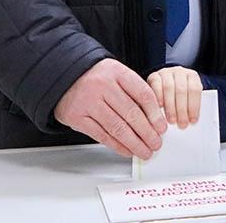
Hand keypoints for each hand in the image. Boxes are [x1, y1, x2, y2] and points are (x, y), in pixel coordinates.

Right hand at [53, 58, 167, 159]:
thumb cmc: (95, 76)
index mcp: (117, 73)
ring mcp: (89, 102)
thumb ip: (133, 91)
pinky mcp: (77, 117)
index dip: (155, 114)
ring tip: (145, 151)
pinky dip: (117, 146)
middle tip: (156, 143)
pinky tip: (127, 150)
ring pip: (117, 128)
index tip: (162, 127)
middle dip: (147, 133)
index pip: (142, 94)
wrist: (64, 74)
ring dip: (134, 143)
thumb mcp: (116, 74)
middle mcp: (103, 86)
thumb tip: (154, 117)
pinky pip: (102, 135)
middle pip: (131, 114)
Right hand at [147, 67, 201, 128]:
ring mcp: (166, 72)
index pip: (195, 89)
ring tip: (171, 120)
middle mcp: (179, 72)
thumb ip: (190, 106)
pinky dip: (158, 97)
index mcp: (192, 76)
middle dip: (182, 109)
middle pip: (181, 90)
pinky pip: (156, 85)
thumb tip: (192, 121)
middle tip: (181, 124)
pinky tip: (160, 108)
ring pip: (168, 88)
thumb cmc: (180, 96)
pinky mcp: (154, 76)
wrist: (166, 84)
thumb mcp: (188, 98)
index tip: (193, 120)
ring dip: (170, 106)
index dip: (194, 106)